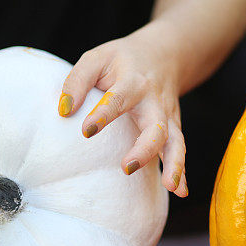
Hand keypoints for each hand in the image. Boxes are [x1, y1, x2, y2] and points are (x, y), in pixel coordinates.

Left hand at [58, 33, 188, 196]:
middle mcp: (154, 101)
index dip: (104, 114)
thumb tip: (63, 111)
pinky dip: (182, 171)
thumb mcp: (96, 58)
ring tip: (170, 187)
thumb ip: (77, 81)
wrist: (163, 54)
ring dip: (175, 164)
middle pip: (156, 126)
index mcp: (132, 81)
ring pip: (176, 141)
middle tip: (127, 167)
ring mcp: (167, 116)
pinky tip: (180, 191)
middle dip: (145, 148)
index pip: (118, 99)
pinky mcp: (172, 127)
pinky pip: (179, 149)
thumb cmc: (121, 60)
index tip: (86, 131)